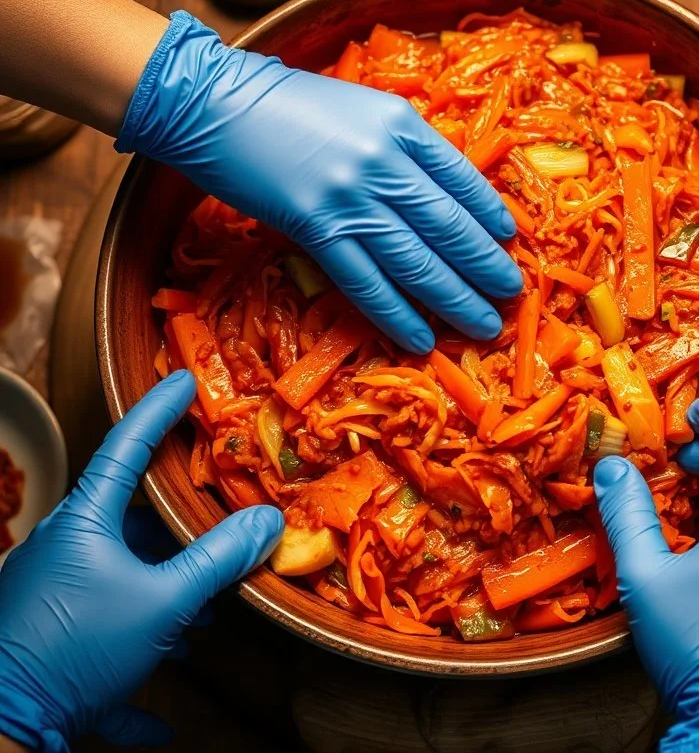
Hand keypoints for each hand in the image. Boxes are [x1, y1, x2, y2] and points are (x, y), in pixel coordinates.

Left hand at [0, 372, 283, 751]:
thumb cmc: (75, 650)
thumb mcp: (163, 602)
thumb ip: (217, 559)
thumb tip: (267, 522)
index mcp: (86, 521)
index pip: (127, 446)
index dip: (158, 410)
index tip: (182, 380)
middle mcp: (66, 547)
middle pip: (133, 517)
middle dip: (182, 529)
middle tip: (221, 527)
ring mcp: (54, 592)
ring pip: (123, 574)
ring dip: (166, 590)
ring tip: (204, 612)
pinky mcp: (49, 640)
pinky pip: (105, 635)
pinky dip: (136, 656)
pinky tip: (159, 701)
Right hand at [117, 12, 522, 353]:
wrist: (216, 104)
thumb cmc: (289, 104)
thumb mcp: (361, 110)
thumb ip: (403, 145)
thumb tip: (442, 192)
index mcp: (401, 123)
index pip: (462, 178)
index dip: (490, 214)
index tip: (510, 240)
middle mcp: (384, 160)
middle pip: (449, 225)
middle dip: (485, 265)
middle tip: (512, 294)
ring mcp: (351, 196)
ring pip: (417, 260)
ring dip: (455, 298)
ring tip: (484, 324)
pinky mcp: (316, 228)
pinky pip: (366, 282)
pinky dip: (397, 313)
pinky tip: (420, 336)